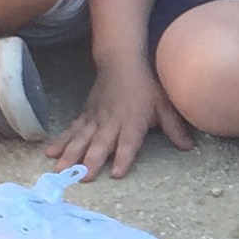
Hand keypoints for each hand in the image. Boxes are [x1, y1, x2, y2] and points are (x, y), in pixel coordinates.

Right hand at [46, 63, 191, 180]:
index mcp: (133, 122)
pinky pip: (72, 130)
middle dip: (91, 161)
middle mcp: (112, 122)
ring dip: (70, 155)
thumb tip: (189, 147)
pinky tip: (49, 153)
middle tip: (82, 177)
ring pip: (81, 139)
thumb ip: (175, 128)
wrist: (122, 61)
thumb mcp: (165, 104)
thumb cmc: (147, 85)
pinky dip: (60, 141)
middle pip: (101, 144)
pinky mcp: (85, 115)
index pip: (128, 143)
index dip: (123, 158)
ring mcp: (95, 118)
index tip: (116, 173)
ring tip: (58, 170)